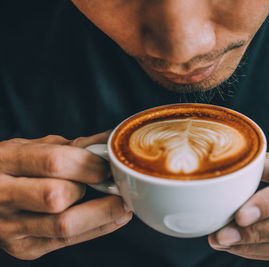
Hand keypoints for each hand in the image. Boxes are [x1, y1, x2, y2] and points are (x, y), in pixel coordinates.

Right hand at [0, 133, 131, 259]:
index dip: (88, 164)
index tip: (107, 164)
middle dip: (92, 188)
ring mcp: (9, 226)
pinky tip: (114, 218)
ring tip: (122, 203)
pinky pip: (66, 241)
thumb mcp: (33, 148)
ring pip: (63, 225)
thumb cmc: (12, 167)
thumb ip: (71, 146)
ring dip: (103, 213)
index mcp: (4, 161)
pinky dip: (97, 229)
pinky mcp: (22, 247)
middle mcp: (1, 195)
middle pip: (56, 196)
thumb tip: (111, 140)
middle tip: (112, 182)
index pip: (53, 162)